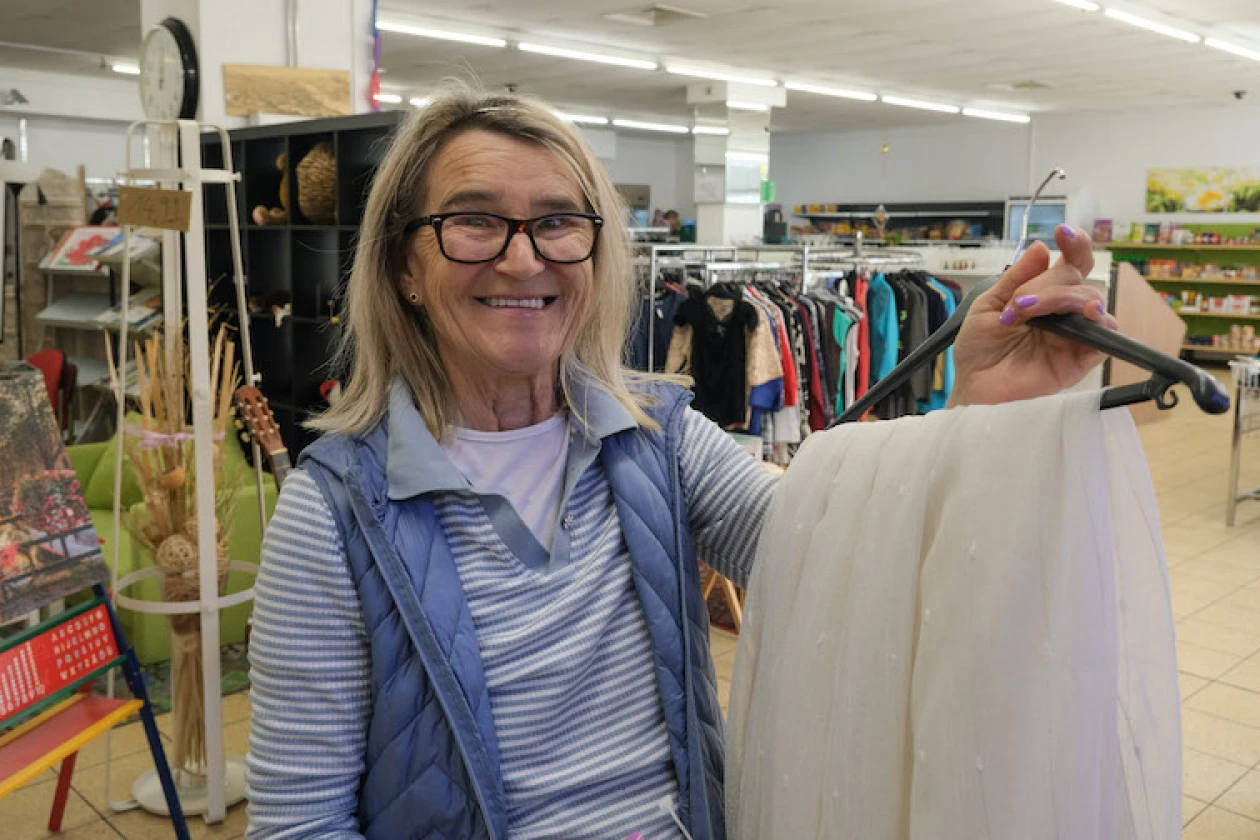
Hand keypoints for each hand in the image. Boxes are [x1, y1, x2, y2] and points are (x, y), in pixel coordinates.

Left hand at [950, 225, 1118, 407]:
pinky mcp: (1081, 359)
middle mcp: (1063, 310)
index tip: (1061, 232)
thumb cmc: (979, 349)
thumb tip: (1041, 248)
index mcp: (1044, 293)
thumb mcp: (988, 306)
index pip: (1070, 262)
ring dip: (1058, 298)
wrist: (973, 386)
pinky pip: (1104, 335)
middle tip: (1017, 301)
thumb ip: (1015, 278)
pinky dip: (1096, 320)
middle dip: (1047, 282)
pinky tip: (1082, 314)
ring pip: (1089, 299)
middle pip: (1076, 277)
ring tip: (1023, 311)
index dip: (1073, 243)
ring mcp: (1075, 333)